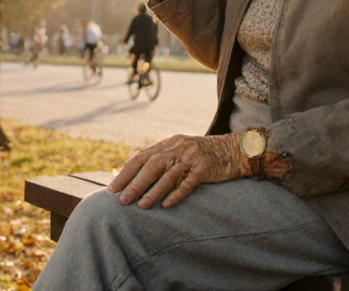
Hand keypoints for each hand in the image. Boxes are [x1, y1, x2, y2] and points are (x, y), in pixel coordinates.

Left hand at [107, 134, 247, 208]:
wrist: (234, 151)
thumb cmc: (202, 153)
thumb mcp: (179, 147)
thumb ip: (158, 153)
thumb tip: (131, 158)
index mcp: (169, 143)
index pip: (142, 157)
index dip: (126, 172)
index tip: (113, 187)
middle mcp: (179, 147)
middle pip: (152, 165)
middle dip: (135, 183)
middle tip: (121, 199)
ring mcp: (193, 157)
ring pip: (168, 174)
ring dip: (152, 191)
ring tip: (140, 205)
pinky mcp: (206, 168)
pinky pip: (189, 183)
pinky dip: (176, 194)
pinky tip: (166, 205)